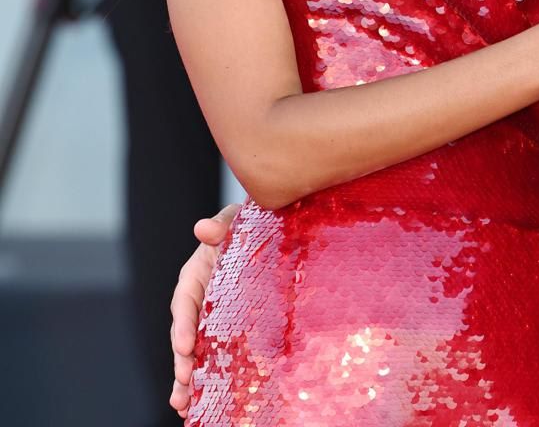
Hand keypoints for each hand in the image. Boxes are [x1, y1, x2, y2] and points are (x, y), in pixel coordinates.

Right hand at [168, 203, 238, 416]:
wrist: (268, 235)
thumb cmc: (247, 226)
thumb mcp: (234, 222)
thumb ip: (221, 226)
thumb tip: (202, 228)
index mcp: (194, 276)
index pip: (184, 303)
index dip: (182, 326)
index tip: (184, 347)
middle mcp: (198, 303)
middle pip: (185, 336)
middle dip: (183, 362)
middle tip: (185, 384)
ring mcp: (211, 320)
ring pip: (195, 353)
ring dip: (188, 380)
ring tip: (183, 406)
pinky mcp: (227, 331)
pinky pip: (215, 357)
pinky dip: (206, 380)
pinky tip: (198, 405)